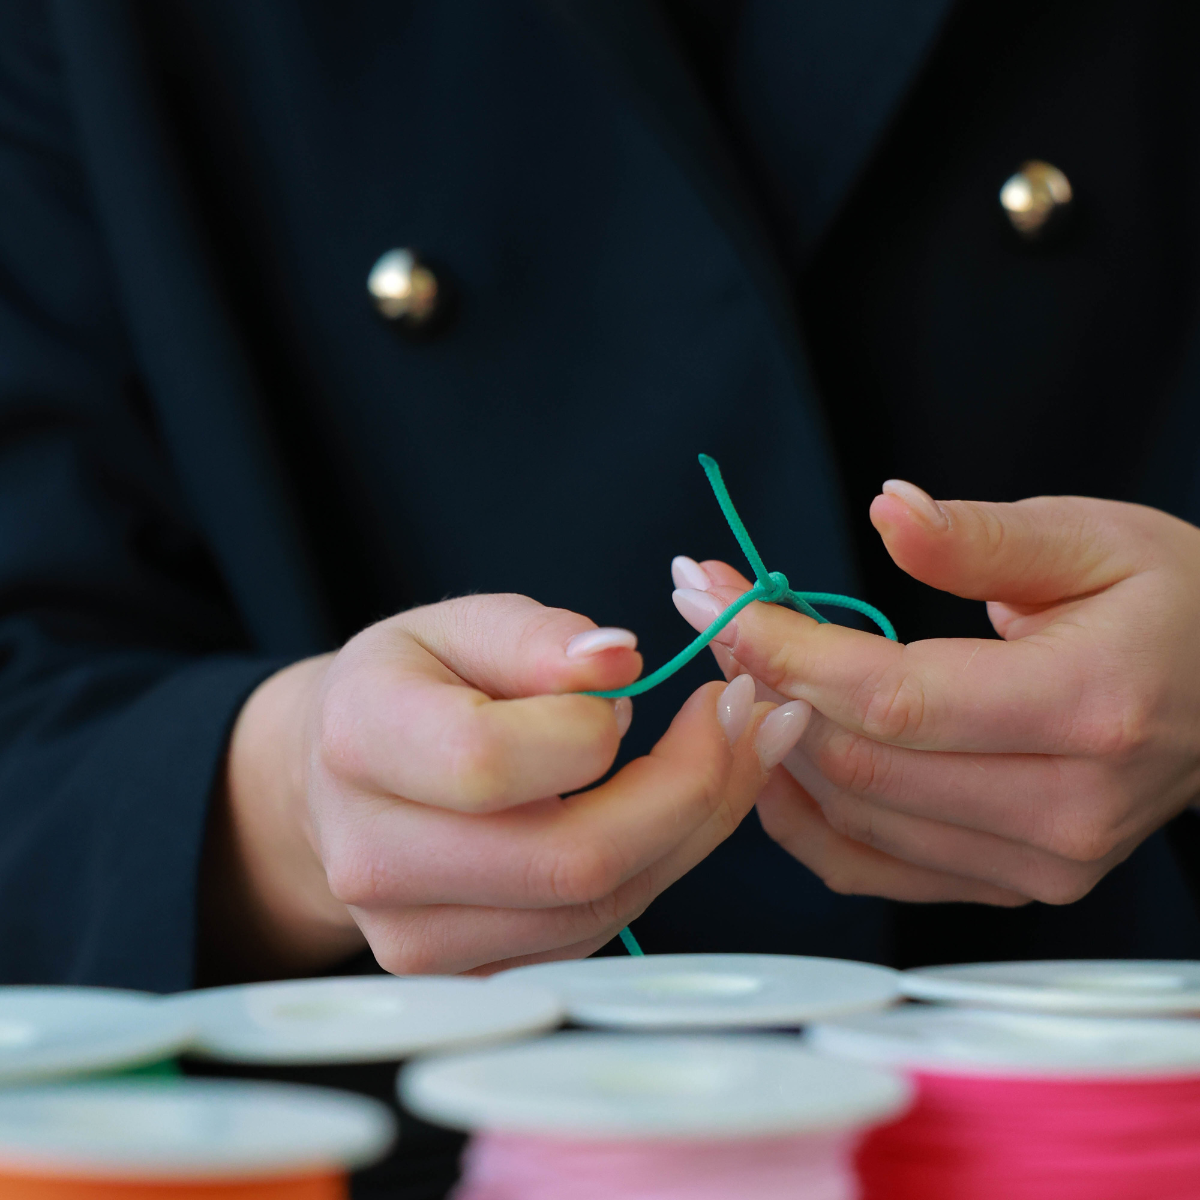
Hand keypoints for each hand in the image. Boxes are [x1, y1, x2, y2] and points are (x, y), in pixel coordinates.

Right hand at [201, 594, 807, 979]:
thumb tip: (619, 663)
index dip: (590, 727)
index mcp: (361, 742)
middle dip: (689, 789)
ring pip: (599, 905)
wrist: (350, 774)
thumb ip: (536, 638)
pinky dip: (659, 866)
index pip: (490, 762)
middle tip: (745, 718)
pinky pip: (595, 931)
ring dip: (692, 828)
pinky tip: (685, 806)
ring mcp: (416, 935)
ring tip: (732, 752)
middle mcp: (374, 857)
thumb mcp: (462, 625)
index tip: (646, 680)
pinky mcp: (468, 970)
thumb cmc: (414, 685)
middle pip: (569, 859)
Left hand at [669, 483, 1199, 906]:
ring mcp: (1041, 862)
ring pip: (853, 817)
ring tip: (739, 666)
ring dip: (774, 740)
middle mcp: (1068, 808)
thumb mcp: (1091, 538)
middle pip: (860, 763)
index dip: (787, 651)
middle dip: (763, 682)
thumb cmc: (1170, 606)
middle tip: (711, 615)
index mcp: (1090, 706)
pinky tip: (775, 752)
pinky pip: (870, 868)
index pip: (896, 698)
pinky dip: (804, 815)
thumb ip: (978, 536)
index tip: (712, 600)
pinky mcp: (1013, 884)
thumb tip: (889, 511)